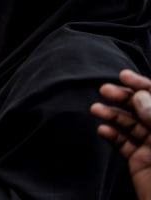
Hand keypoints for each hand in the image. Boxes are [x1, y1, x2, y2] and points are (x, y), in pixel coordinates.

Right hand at [90, 69, 150, 199]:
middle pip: (143, 108)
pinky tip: (102, 130)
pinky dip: (111, 136)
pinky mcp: (140, 162)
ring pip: (130, 125)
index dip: (142, 85)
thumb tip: (139, 97)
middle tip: (104, 90)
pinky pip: (123, 144)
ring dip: (112, 115)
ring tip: (95, 109)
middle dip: (124, 97)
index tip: (123, 76)